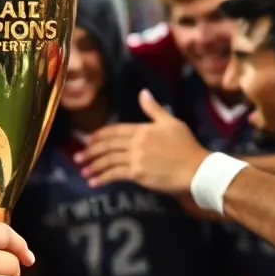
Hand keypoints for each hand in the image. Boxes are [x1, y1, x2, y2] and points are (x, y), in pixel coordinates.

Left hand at [78, 90, 207, 192]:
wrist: (196, 169)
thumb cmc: (186, 146)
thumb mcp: (171, 122)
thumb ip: (154, 109)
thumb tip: (143, 93)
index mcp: (142, 129)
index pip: (114, 130)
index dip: (99, 135)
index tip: (88, 140)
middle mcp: (135, 142)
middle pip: (107, 145)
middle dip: (90, 151)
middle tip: (78, 156)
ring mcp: (135, 158)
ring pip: (108, 160)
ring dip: (93, 165)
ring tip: (83, 171)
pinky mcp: (137, 174)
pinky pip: (115, 174)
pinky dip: (102, 178)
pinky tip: (93, 182)